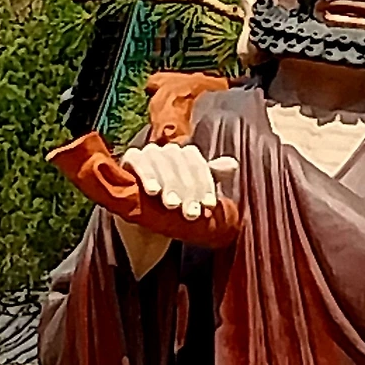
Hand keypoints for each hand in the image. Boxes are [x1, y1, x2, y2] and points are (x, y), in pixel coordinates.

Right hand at [121, 144, 237, 222]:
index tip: (208, 206)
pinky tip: (152, 191)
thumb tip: (233, 164)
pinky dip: (147, 175)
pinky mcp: (132, 157)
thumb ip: (213, 176)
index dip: (205, 186)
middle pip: (182, 166)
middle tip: (191, 213)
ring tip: (172, 206)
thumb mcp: (194, 192)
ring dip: (169, 185)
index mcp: (188, 155)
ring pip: (163, 164)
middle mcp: (170, 150)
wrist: (145, 215)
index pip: (199, 166)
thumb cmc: (174, 202)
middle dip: (188, 191)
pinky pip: (139, 162)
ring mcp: (150, 152)